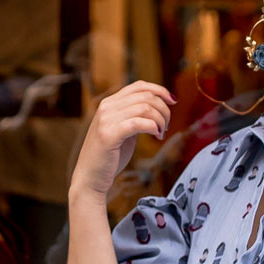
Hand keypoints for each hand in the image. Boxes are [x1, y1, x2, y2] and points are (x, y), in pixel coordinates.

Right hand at [70, 82, 174, 203]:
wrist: (90, 178)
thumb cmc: (109, 156)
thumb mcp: (123, 129)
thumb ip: (134, 116)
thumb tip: (158, 107)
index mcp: (109, 103)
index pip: (139, 86)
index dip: (159, 90)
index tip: (173, 101)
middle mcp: (106, 107)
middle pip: (145, 96)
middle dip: (163, 109)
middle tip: (167, 125)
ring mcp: (106, 120)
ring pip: (145, 108)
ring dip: (160, 120)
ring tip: (161, 133)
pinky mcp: (109, 135)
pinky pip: (138, 123)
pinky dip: (153, 127)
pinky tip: (157, 136)